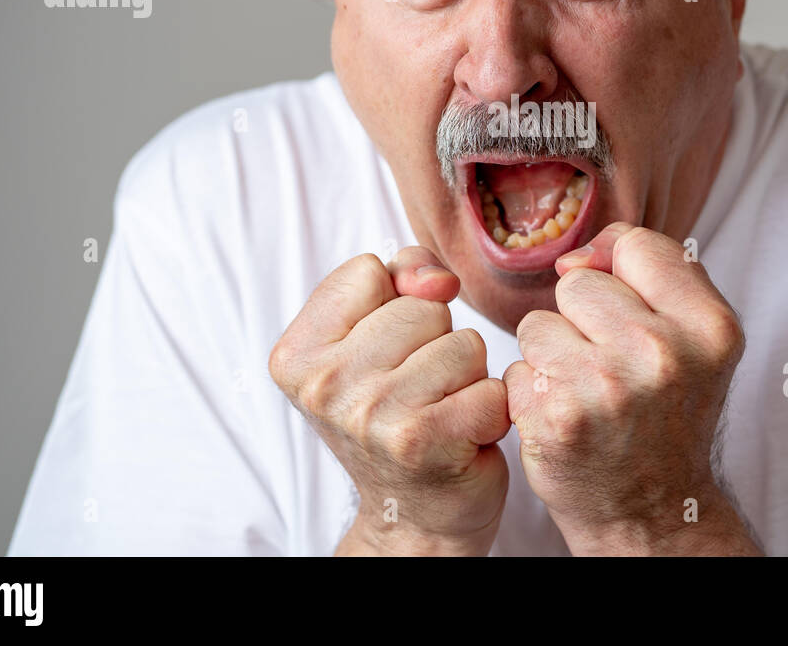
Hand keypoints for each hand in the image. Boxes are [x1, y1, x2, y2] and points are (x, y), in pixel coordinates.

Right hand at [269, 247, 510, 555]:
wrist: (412, 515)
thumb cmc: (397, 417)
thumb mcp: (376, 337)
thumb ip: (400, 280)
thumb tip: (437, 280)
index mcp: (297, 354)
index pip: (369, 271)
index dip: (397, 301)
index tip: (388, 352)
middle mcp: (324, 385)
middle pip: (422, 307)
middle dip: (436, 343)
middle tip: (417, 393)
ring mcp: (370, 413)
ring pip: (463, 343)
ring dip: (466, 378)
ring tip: (440, 412)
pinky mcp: (421, 440)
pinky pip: (491, 387)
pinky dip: (490, 411)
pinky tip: (463, 436)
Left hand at [503, 223, 758, 554]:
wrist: (650, 509)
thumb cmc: (665, 413)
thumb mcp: (695, 338)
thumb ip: (653, 273)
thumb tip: (573, 259)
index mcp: (709, 326)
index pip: (636, 244)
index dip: (619, 272)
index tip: (628, 316)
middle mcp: (662, 352)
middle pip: (577, 282)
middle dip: (582, 320)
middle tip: (612, 371)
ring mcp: (606, 385)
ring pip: (538, 323)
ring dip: (550, 356)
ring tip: (586, 394)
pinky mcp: (556, 416)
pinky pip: (515, 368)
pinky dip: (531, 393)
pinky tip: (565, 419)